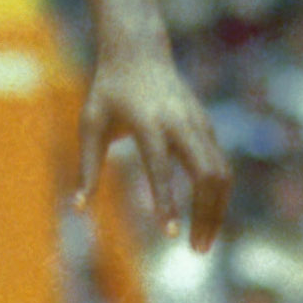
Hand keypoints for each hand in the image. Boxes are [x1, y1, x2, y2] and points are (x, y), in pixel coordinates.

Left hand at [76, 46, 230, 251]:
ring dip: (217, 211)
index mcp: (150, 123)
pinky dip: (219, 196)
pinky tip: (208, 219)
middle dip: (207, 215)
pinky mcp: (207, 126)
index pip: (162, 169)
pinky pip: (221, 166)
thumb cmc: (108, 90)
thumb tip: (79, 208)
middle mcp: (182, 124)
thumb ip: (87, 167)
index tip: (171, 235)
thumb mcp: (90, 123)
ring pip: (222, 173)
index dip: (168, 203)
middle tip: (195, 251)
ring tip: (202, 242)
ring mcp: (200, 124)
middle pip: (209, 175)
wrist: (138, 50)